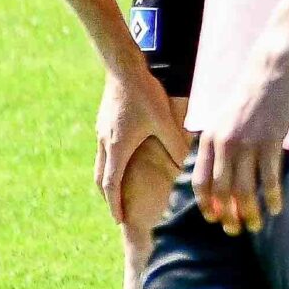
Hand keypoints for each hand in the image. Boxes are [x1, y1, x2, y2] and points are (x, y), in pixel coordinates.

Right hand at [95, 69, 188, 224]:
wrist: (122, 67)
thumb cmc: (145, 93)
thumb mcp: (165, 120)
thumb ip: (176, 144)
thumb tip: (189, 165)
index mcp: (118, 147)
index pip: (112, 185)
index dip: (115, 205)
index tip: (119, 221)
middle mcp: (105, 143)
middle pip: (101, 179)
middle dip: (108, 199)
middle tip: (117, 214)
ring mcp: (101, 133)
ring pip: (99, 165)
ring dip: (106, 182)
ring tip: (116, 193)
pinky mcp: (103, 123)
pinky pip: (101, 151)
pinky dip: (107, 165)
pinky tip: (119, 162)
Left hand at [192, 51, 288, 234]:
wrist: (269, 72)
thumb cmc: (248, 97)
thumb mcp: (222, 120)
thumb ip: (217, 145)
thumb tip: (217, 174)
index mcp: (209, 140)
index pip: (200, 182)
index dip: (206, 205)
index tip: (214, 219)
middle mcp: (224, 145)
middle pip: (222, 191)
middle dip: (228, 215)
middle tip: (236, 230)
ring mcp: (248, 144)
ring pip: (245, 190)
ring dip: (250, 212)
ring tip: (257, 224)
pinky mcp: (271, 142)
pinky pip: (270, 178)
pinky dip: (273, 197)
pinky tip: (277, 207)